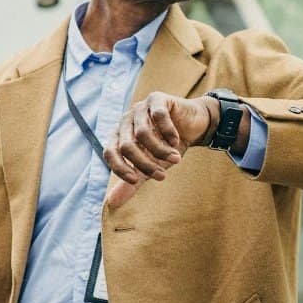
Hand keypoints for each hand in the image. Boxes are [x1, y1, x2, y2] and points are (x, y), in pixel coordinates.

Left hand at [103, 92, 217, 208]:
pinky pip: (158, 116)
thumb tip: (111, 204)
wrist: (193, 126)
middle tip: (162, 175)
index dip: (120, 168)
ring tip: (175, 159)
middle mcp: (126, 120)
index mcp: (119, 136)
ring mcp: (140, 107)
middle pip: (127, 146)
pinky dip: (168, 132)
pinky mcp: (157, 98)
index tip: (137, 181)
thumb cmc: (168, 147)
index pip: (109, 152)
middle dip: (145, 164)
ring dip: (160, 151)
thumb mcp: (151, 166)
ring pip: (143, 133)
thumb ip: (133, 182)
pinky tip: (177, 140)